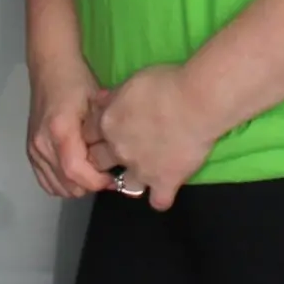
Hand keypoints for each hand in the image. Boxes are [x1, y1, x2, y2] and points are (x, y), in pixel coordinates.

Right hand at [27, 52, 112, 198]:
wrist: (50, 67)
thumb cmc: (77, 81)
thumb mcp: (97, 103)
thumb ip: (104, 134)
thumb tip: (120, 159)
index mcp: (60, 130)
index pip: (76, 172)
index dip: (97, 181)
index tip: (114, 176)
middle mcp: (42, 144)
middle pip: (67, 184)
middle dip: (90, 184)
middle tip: (106, 172)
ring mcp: (33, 149)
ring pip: (57, 187)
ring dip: (77, 185)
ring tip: (92, 169)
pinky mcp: (30, 152)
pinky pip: (46, 181)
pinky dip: (62, 183)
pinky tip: (76, 170)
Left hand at [83, 64, 217, 210]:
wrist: (196, 102)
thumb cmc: (165, 83)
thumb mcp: (132, 81)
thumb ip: (113, 96)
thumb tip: (100, 101)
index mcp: (108, 123)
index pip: (87, 134)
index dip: (95, 133)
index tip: (104, 131)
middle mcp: (119, 150)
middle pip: (99, 161)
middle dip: (106, 158)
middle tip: (122, 149)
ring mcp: (141, 170)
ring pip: (126, 185)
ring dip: (132, 180)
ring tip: (144, 170)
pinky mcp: (165, 182)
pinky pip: (158, 202)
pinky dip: (161, 197)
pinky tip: (165, 189)